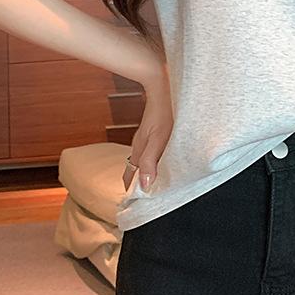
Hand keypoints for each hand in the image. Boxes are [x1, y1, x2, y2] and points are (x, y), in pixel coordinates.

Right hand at [124, 65, 172, 192]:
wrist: (162, 85)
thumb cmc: (165, 112)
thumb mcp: (159, 139)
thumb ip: (151, 161)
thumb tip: (144, 184)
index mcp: (139, 150)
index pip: (130, 178)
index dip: (132, 193)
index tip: (136, 208)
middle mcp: (139, 146)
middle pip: (134, 172)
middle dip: (138, 187)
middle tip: (146, 203)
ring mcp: (144, 140)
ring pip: (141, 163)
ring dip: (145, 175)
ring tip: (154, 189)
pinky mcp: (152, 134)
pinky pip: (148, 154)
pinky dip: (151, 164)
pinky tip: (161, 166)